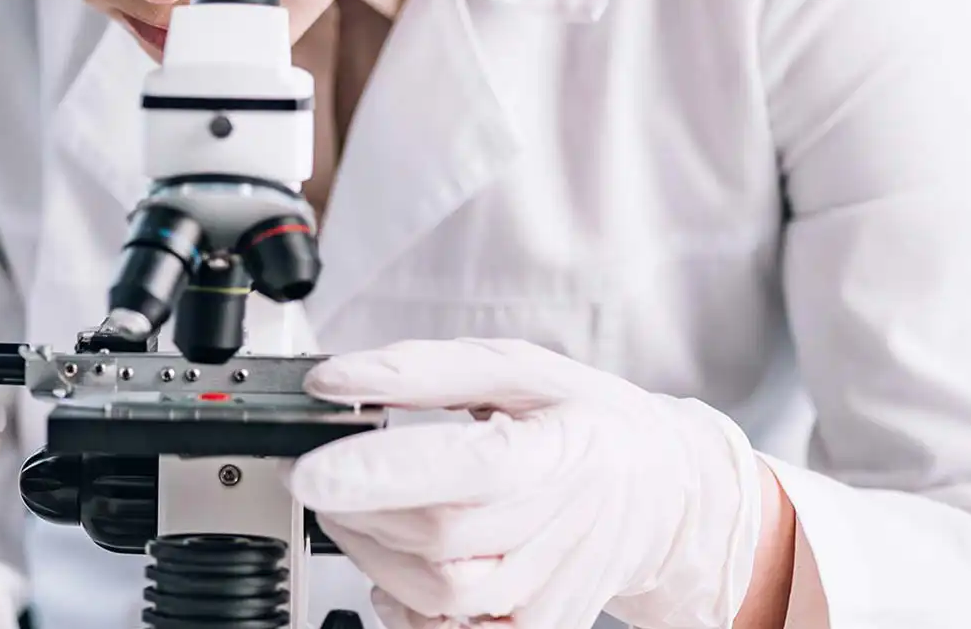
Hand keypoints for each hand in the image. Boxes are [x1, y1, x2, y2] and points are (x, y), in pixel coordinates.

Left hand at [289, 339, 763, 628]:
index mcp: (555, 451)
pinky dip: (405, 606)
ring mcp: (549, 589)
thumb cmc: (583, 419)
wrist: (660, 491)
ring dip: (371, 553)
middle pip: (436, 537)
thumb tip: (334, 380)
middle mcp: (558, 528)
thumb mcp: (514, 367)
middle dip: (357, 507)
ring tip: (357, 511)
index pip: (467, 468)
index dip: (383, 473)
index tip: (309, 469)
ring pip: (439, 594)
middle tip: (322, 473)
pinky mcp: (537, 626)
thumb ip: (420, 370)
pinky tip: (395, 564)